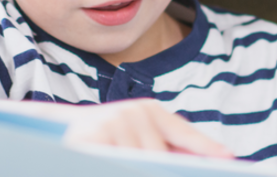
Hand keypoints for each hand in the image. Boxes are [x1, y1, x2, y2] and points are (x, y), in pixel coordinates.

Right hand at [56, 99, 232, 158]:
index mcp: (148, 110)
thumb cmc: (101, 137)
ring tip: (116, 157)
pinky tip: (110, 158)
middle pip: (160, 157)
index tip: (228, 158)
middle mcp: (132, 113)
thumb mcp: (133, 134)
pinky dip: (116, 162)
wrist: (48, 128)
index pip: (183, 134)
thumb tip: (209, 157)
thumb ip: (164, 145)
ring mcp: (112, 125)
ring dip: (131, 162)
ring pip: (140, 161)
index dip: (205, 147)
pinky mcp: (89, 140)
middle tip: (161, 161)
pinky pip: (117, 161)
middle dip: (160, 167)